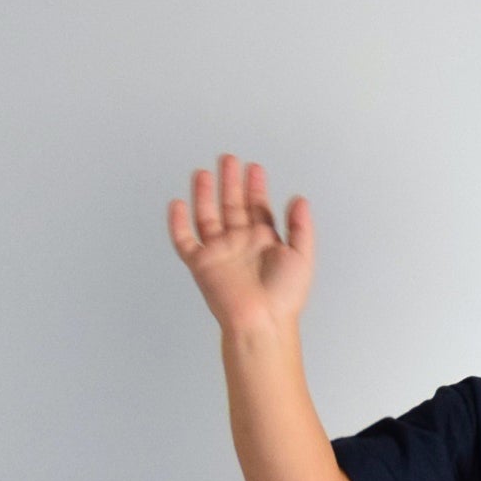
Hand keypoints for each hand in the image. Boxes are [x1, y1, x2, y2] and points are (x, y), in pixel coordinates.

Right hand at [167, 154, 313, 333]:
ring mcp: (219, 253)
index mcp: (264, 242)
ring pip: (207, 216)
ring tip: (204, 173)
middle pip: (232, 206)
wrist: (262, 320)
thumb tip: (300, 199)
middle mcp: (241, 244)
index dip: (256, 187)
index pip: (257, 208)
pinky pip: (184, 240)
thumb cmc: (284, 297)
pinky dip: (178, 222)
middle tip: (229, 160)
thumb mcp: (302, 256)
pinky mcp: (201, 264)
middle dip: (230, 182)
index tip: (254, 168)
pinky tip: (178, 203)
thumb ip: (300, 227)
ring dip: (204, 194)